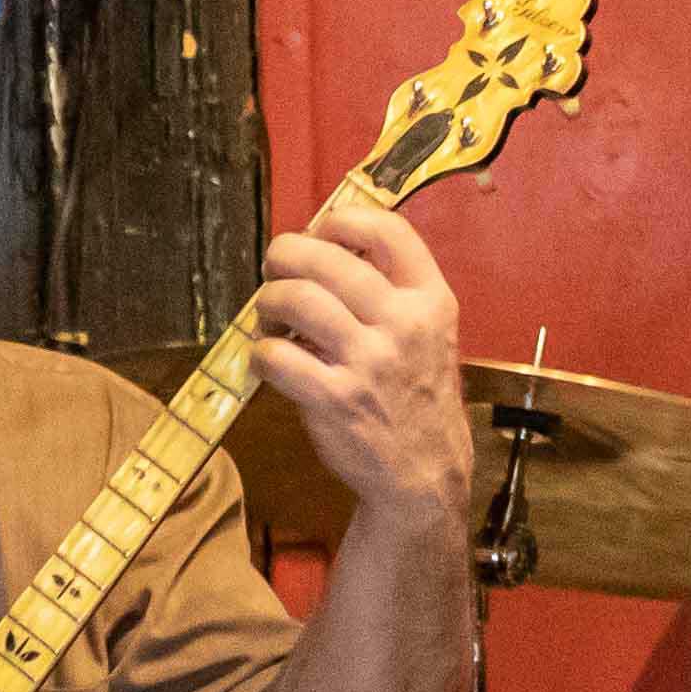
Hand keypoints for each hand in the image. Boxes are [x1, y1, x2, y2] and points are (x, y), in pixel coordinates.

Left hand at [249, 185, 469, 537]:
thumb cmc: (414, 393)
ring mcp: (369, 362)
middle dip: (284, 256)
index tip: (320, 234)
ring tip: (269, 317)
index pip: (386, 230)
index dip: (339, 221)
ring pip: (294, 298)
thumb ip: (390, 289)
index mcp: (430, 299)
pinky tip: (269, 360)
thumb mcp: (428, 331)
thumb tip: (321, 245)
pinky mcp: (334, 399)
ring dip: (268, 302)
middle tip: (276, 272)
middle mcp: (403, 324)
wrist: (424, 471)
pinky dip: (260, 353)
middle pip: (325, 258)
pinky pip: (274, 356)